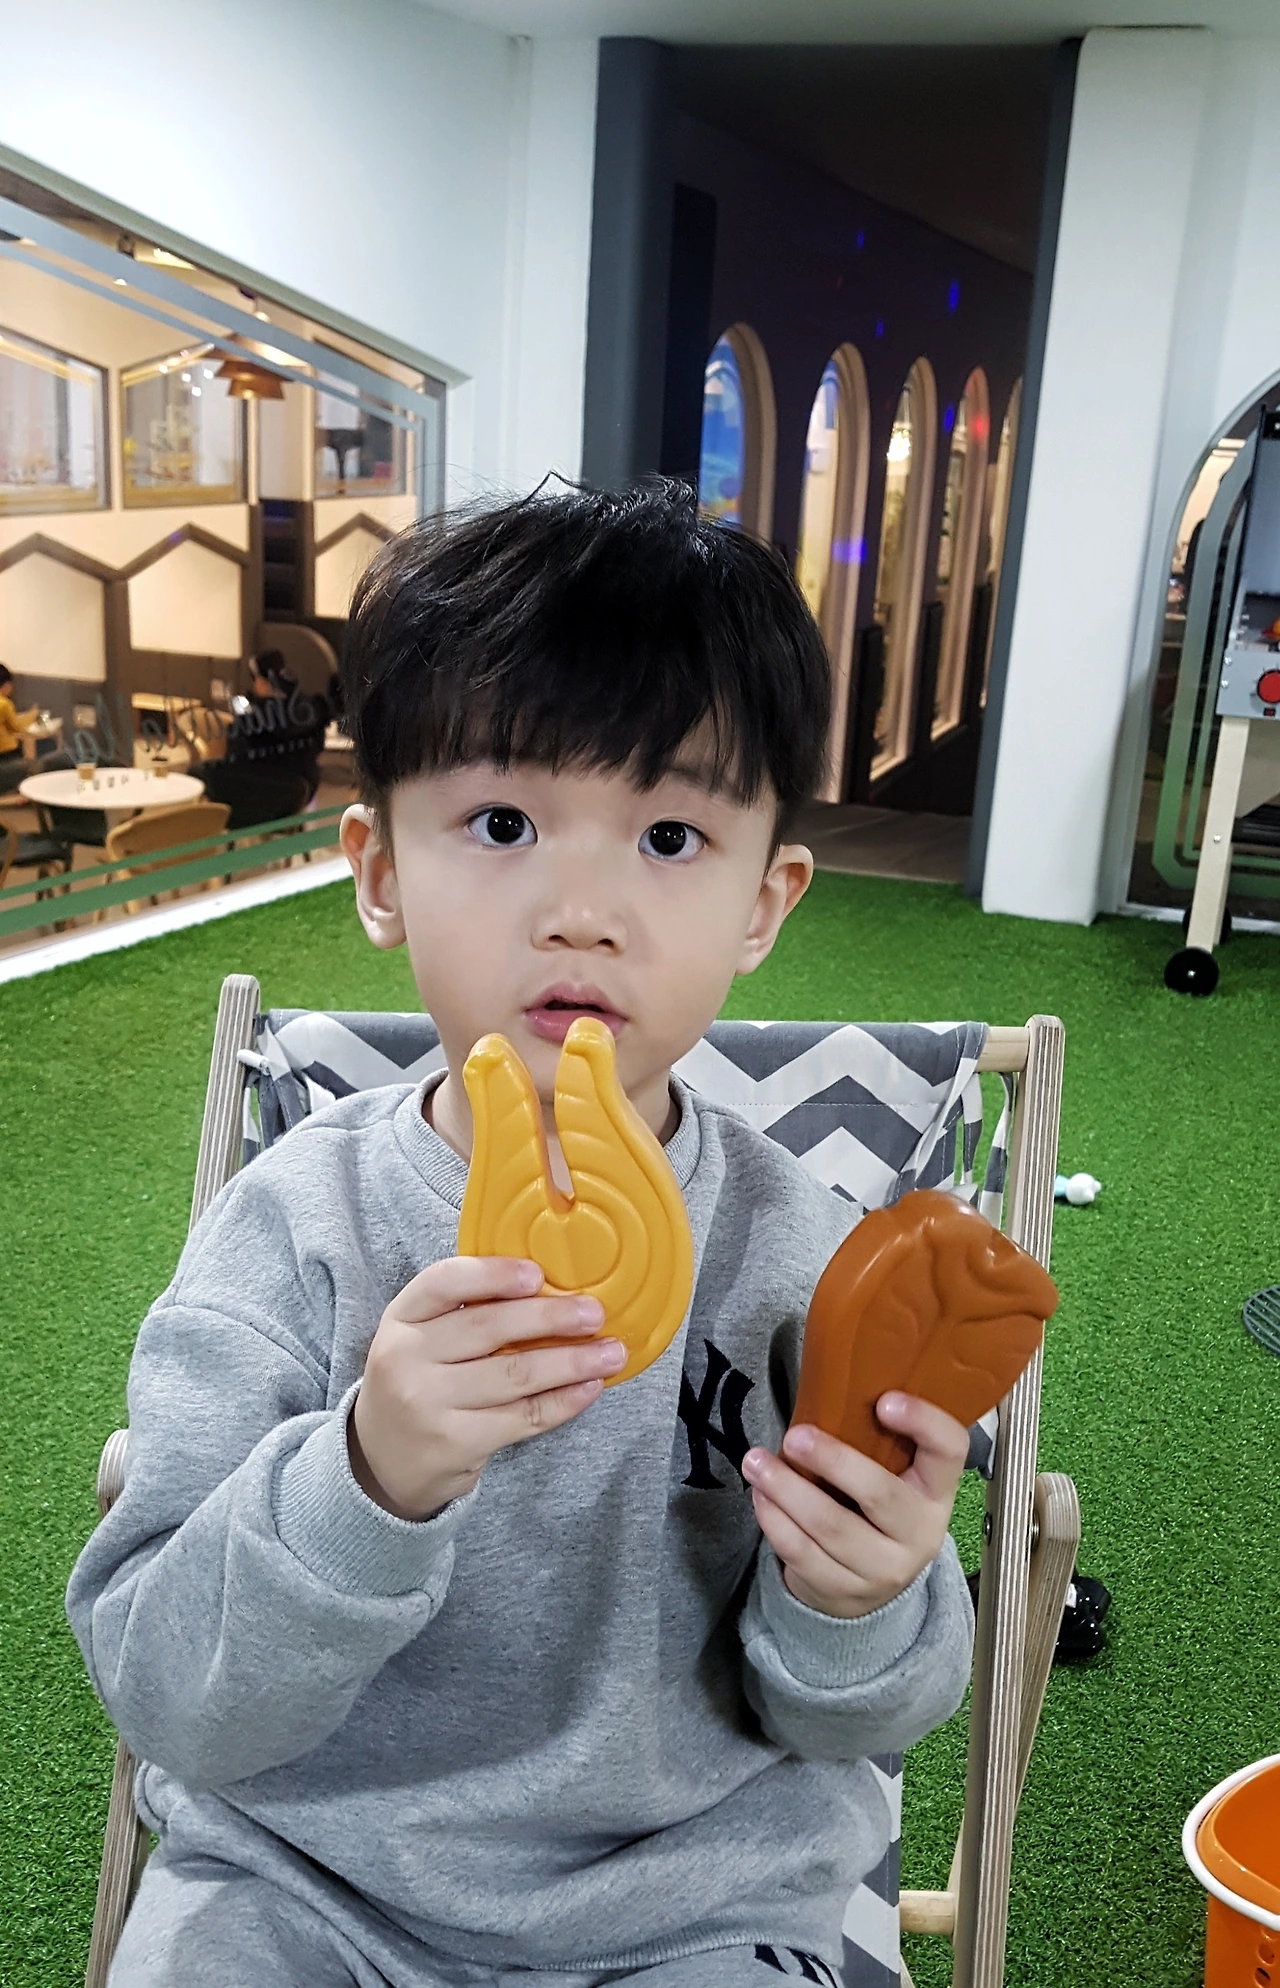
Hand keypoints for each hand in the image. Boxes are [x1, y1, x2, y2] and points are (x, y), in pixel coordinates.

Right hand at [349, 1257, 622, 1521]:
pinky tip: (589, 1387)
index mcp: (400, 1319)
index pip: (444, 1282)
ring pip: (514, 1374)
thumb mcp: (421, 1338)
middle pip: (488, 1328)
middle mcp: (406, 1359)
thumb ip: (466, 1311)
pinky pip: (523, 1416)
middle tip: (593, 1312)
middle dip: (550, 1317)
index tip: (538, 1274)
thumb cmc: (420, 1382)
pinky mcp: (455, 1443)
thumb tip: (549, 1287)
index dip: (494, 1274)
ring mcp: (428, 1404)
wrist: (384, 1462)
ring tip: (611, 1352)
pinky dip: (563, 1401)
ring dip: (571, 1362)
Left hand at [741, 1394, 967, 1618]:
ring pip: (831, 1526)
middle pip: (880, 1493)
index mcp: (937, 1490)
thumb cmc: (875, 1511)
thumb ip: (877, 1441)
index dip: (924, 1422)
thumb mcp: (894, 1477)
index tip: (884, 1400)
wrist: (873, 1594)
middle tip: (794, 1436)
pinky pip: (803, 1554)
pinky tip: (759, 1497)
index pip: (950, 1450)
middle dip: (833, 1461)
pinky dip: (775, 1521)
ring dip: (787, 1489)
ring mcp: (884, 1568)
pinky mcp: (844, 1591)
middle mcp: (920, 1532)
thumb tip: (830, 1383)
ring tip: (755, 1462)